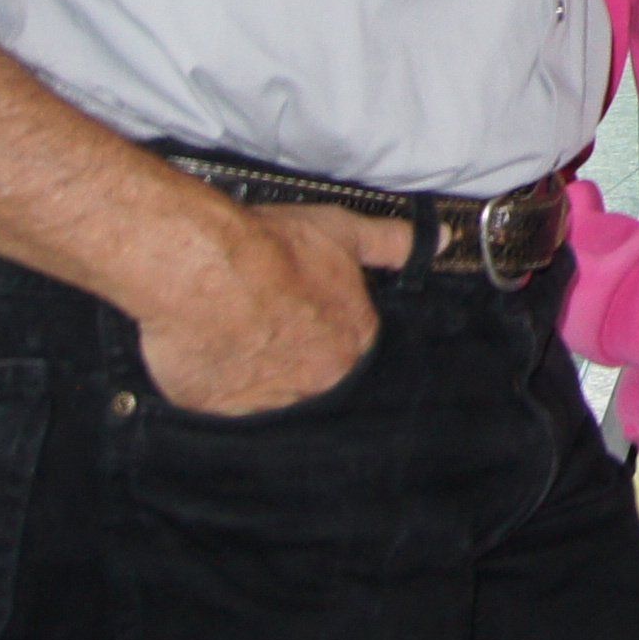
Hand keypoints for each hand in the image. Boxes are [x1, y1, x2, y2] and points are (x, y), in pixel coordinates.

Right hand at [139, 201, 382, 416]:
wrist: (198, 268)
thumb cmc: (269, 249)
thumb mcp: (343, 231)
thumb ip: (393, 243)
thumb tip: (440, 240)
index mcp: (352, 344)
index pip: (349, 341)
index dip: (324, 317)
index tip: (304, 303)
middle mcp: (315, 381)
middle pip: (311, 367)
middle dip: (293, 344)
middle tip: (267, 311)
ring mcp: (264, 399)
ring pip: (266, 384)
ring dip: (255, 361)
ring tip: (235, 323)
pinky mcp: (214, 408)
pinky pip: (220, 395)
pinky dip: (216, 374)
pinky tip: (209, 343)